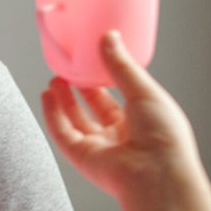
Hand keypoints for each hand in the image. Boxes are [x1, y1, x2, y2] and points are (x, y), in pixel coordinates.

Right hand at [41, 31, 199, 199]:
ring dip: (63, 100)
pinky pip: (62, 133)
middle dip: (80, 88)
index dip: (103, 78)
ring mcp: (101, 147)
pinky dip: (52, 115)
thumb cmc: (164, 136)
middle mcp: (120, 135)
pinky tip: (47, 96)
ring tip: (55, 78)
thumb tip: (107, 37)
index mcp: (142, 120)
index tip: (91, 59)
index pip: (119, 96)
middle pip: (94, 108)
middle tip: (68, 68)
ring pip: (75, 121)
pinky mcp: (82, 157)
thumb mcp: (144, 90)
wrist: (156, 173)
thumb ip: (121, 65)